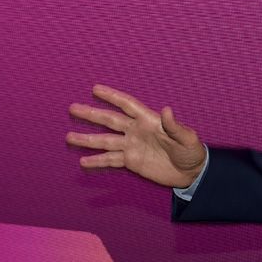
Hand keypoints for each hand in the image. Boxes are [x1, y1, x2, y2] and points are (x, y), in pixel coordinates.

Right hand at [67, 84, 205, 188]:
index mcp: (150, 121)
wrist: (191, 172)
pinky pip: (111, 160)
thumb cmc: (191, 151)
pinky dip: (97, 161)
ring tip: (69, 137)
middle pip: (110, 120)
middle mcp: (137, 131)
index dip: (113, 96)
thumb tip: (166, 109)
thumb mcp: (187, 139)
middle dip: (92, 114)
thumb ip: (175, 126)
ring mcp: (132, 146)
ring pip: (105, 141)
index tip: (95, 89)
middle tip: (73, 108)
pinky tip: (83, 161)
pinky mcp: (131, 161)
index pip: (128, 105)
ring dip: (88, 139)